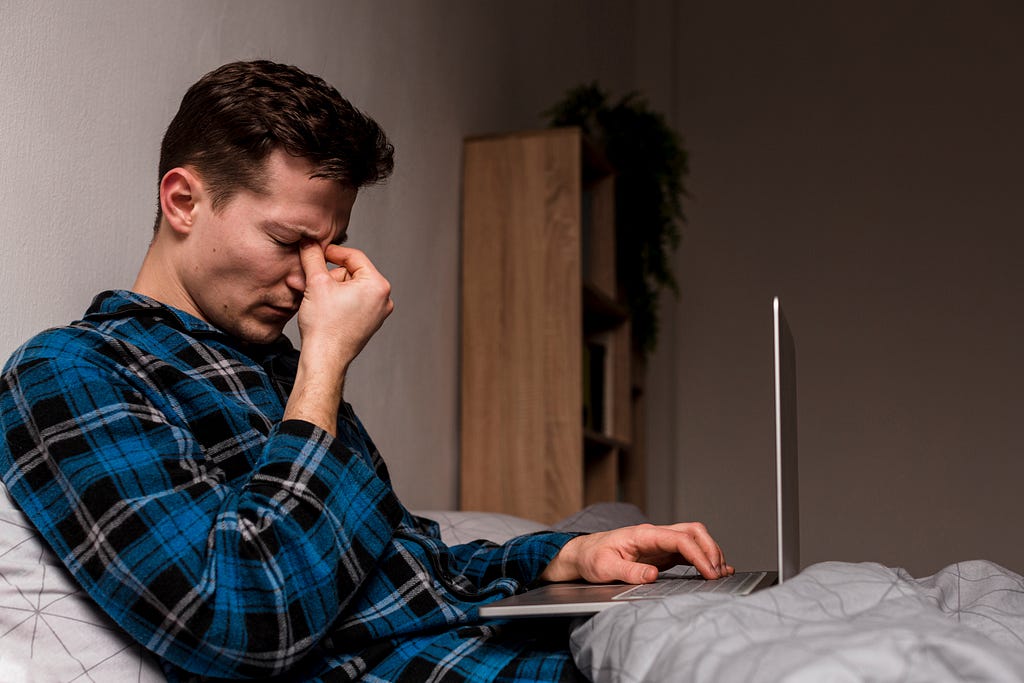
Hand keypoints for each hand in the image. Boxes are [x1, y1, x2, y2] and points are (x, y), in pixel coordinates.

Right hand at [283, 242, 392, 434]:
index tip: (314, 250)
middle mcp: (383, 298)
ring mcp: (377, 312)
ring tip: (309, 294)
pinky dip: (335, 300)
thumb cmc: (324, 326)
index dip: (331, 252)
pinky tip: (318, 306)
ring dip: (328, 288)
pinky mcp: (368, 323)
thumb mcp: (316, 283)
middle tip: (307, 278)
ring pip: (349, 288)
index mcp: (377, 285)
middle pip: (351, 273)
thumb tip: (308, 241)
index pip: (353, 256)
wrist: (324, 360)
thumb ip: (313, 256)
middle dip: (327, 275)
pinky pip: (351, 302)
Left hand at [539, 522, 733, 583]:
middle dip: (710, 549)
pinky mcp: (661, 553)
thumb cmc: (592, 557)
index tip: (709, 571)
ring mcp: (659, 543)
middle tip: (719, 573)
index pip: (679, 538)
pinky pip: (687, 551)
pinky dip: (702, 558)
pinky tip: (711, 570)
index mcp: (643, 534)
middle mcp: (654, 535)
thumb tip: (653, 575)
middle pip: (692, 531)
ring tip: (721, 573)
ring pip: (693, 538)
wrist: (582, 554)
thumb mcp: (605, 567)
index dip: (698, 554)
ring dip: (709, 552)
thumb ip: (629, 571)